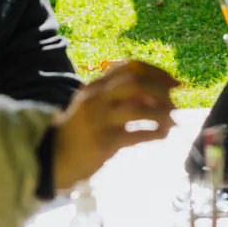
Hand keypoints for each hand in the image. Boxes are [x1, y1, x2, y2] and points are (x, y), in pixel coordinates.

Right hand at [52, 60, 177, 190]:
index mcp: (95, 86)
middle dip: (161, 91)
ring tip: (171, 122)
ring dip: (161, 114)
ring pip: (138, 108)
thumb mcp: (94, 105)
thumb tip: (156, 92)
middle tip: (174, 104)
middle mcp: (96, 99)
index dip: (157, 72)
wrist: (53, 159)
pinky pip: (136, 135)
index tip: (174, 83)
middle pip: (136, 82)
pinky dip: (154, 133)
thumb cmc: (79, 131)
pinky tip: (162, 136)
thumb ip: (119, 96)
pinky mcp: (104, 143)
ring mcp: (99, 120)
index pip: (130, 67)